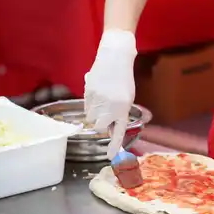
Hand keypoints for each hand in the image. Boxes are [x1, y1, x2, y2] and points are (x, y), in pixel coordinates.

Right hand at [84, 30, 136, 159]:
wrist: (115, 57)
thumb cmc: (124, 77)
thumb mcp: (127, 96)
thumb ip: (119, 111)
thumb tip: (109, 126)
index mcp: (123, 108)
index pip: (118, 132)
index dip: (114, 145)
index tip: (110, 156)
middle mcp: (110, 106)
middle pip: (100, 127)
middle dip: (101, 124)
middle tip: (104, 116)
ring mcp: (98, 100)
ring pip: (91, 117)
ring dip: (94, 113)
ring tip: (101, 100)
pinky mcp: (88, 93)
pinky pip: (86, 106)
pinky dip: (90, 103)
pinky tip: (96, 93)